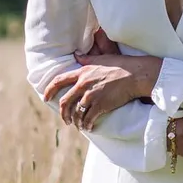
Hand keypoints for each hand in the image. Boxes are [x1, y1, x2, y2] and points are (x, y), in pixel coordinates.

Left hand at [43, 54, 161, 129]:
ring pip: (76, 113)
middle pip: (65, 101)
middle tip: (65, 120)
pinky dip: (87, 125)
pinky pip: (88, 118)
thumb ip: (87, 59)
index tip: (45, 97)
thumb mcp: (101, 59)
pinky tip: (89, 127)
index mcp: (82, 72)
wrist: (136, 75)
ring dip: (76, 121)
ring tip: (79, 126)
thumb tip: (76, 55)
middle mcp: (84, 84)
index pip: (59, 80)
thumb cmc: (121, 65)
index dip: (50, 90)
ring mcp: (92, 95)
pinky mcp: (101, 105)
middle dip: (63, 113)